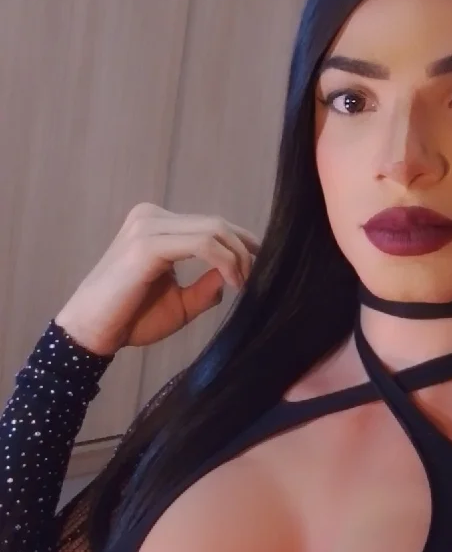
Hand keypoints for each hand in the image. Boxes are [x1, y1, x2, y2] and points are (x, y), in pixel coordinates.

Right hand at [55, 203, 259, 356]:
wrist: (90, 334)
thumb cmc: (130, 319)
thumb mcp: (180, 303)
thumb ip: (206, 287)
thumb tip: (233, 274)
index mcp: (157, 224)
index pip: (210, 224)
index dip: (241, 244)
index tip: (261, 268)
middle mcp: (151, 217)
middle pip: (216, 223)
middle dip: (245, 250)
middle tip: (257, 280)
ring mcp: (147, 227)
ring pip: (213, 229)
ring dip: (238, 257)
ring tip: (244, 284)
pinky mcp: (147, 244)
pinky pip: (202, 244)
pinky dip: (225, 261)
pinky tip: (233, 282)